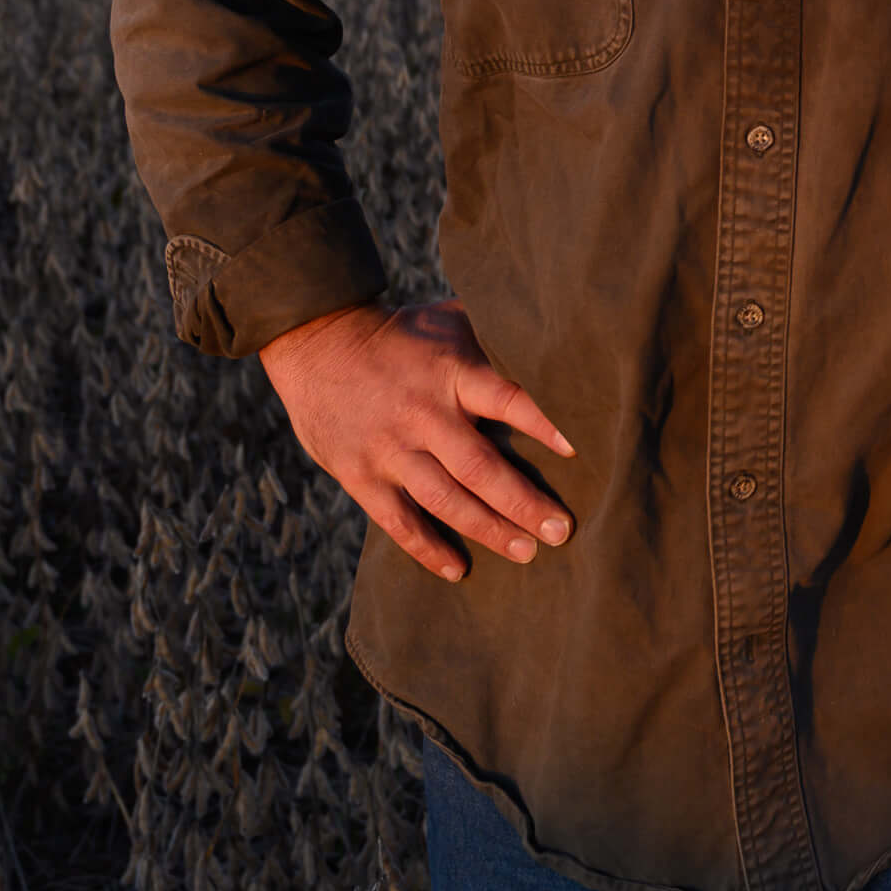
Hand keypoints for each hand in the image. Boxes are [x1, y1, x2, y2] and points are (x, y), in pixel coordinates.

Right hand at [258, 300, 577, 583]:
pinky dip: (427, 549)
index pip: (508, 399)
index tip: (574, 452)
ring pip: (446, 501)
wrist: (316, 342)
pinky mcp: (360, 475)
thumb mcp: (445, 320)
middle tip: (562, 531)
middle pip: (482, 468)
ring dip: (489, 530)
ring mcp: (391, 449)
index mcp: (452, 375)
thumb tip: (548, 333)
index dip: (543, 425)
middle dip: (524, 504)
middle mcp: (424, 415)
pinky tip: (457, 570)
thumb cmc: (398, 333)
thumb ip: (491, 335)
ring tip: (527, 553)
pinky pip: (398, 521)